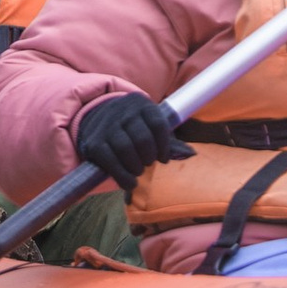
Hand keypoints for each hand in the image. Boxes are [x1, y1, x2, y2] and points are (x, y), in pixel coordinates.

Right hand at [73, 91, 191, 187]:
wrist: (96, 118)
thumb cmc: (132, 127)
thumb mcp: (149, 125)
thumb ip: (168, 141)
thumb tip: (191, 154)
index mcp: (142, 104)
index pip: (158, 125)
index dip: (164, 146)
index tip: (163, 159)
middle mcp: (123, 112)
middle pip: (143, 139)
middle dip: (149, 157)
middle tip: (148, 163)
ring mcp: (107, 126)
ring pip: (126, 149)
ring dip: (136, 167)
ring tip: (138, 171)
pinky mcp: (94, 142)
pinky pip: (110, 161)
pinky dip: (123, 177)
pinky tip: (130, 183)